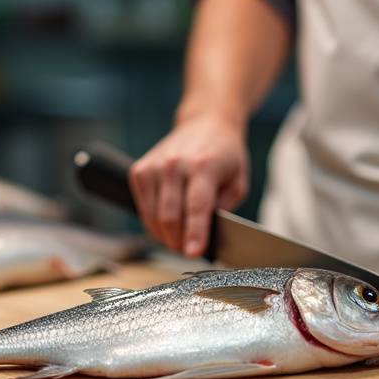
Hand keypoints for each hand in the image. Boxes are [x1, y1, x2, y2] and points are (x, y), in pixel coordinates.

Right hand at [129, 113, 248, 256]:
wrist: (205, 123)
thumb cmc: (225, 155)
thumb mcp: (239, 182)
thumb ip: (225, 209)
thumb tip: (208, 234)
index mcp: (204, 166)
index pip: (196, 207)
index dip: (195, 234)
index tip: (193, 254)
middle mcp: (174, 165)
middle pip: (170, 217)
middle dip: (178, 242)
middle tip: (188, 251)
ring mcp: (154, 167)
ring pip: (153, 217)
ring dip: (165, 236)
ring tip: (179, 240)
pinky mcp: (140, 171)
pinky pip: (143, 209)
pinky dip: (153, 223)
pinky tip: (167, 224)